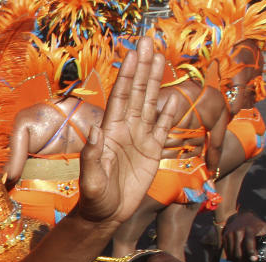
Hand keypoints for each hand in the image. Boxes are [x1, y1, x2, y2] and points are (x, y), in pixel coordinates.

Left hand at [77, 38, 178, 225]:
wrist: (106, 215)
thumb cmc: (94, 199)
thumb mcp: (91, 180)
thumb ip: (92, 156)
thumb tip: (95, 131)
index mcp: (109, 133)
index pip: (120, 98)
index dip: (126, 76)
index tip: (132, 54)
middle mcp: (125, 130)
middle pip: (137, 93)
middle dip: (142, 69)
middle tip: (148, 43)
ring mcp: (139, 139)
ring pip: (150, 104)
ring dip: (155, 82)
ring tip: (160, 59)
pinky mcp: (152, 152)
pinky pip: (162, 128)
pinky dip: (169, 113)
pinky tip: (174, 98)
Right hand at [222, 211, 265, 261]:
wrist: (242, 216)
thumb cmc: (256, 224)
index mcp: (249, 229)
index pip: (249, 243)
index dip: (251, 252)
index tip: (254, 260)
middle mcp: (237, 232)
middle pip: (238, 251)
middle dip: (242, 261)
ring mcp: (230, 234)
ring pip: (231, 253)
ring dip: (236, 261)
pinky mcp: (224, 237)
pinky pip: (227, 251)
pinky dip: (231, 257)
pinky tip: (236, 260)